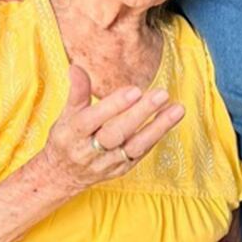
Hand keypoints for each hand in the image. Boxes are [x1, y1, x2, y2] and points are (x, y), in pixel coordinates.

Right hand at [35, 65, 184, 193]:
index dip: (113, 105)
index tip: (134, 90)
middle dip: (140, 114)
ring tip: (177, 109)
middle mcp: (90, 150)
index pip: (93, 119)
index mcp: (73, 134)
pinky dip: (156, 136)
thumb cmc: (66, 138)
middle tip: (161, 94)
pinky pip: (141, 153)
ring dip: (158, 127)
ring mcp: (108, 162)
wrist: (63, 175)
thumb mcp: (66, 114)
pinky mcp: (122, 168)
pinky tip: (169, 119)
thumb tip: (77, 67)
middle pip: (117, 133)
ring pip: (135, 146)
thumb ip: (77, 92)